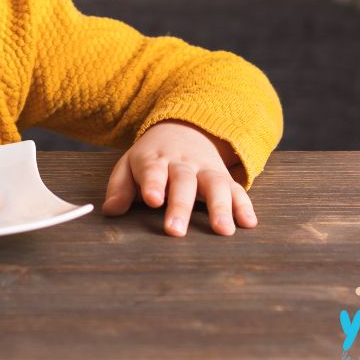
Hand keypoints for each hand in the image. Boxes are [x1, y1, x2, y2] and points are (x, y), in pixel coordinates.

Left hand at [100, 119, 256, 236]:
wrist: (184, 129)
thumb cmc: (151, 158)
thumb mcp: (129, 165)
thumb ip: (119, 188)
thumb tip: (110, 210)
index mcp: (155, 159)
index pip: (152, 169)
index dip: (152, 183)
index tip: (152, 199)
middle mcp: (182, 164)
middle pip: (183, 182)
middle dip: (180, 206)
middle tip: (175, 230)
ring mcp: (206, 170)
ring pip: (214, 185)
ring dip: (220, 207)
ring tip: (223, 230)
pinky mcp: (225, 178)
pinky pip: (237, 190)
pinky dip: (244, 205)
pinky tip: (249, 223)